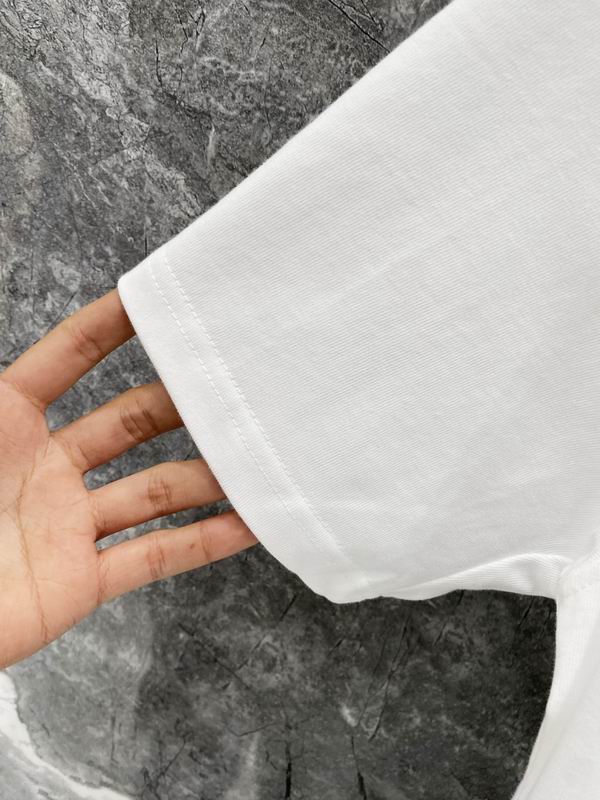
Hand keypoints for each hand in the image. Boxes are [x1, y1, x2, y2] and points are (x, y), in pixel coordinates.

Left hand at [0, 289, 257, 668]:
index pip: (67, 359)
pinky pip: (154, 557)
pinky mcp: (81, 581)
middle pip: (130, 422)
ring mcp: (69, 525)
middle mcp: (47, 468)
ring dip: (208, 475)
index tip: (157, 300)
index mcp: (5, 423)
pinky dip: (204, 543)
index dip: (110, 326)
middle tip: (227, 383)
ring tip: (256, 457)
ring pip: (154, 489)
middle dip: (180, 401)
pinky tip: (248, 525)